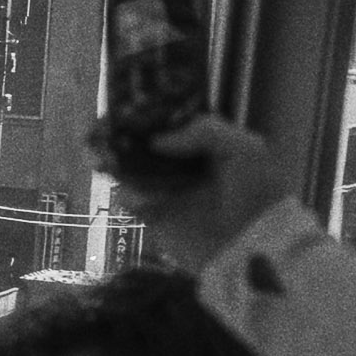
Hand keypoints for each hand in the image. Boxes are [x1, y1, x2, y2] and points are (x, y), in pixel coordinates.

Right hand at [96, 112, 289, 270]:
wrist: (252, 247)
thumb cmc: (256, 194)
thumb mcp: (245, 149)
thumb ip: (204, 131)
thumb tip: (156, 141)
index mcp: (204, 144)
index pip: (168, 121)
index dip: (146, 113)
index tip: (125, 107)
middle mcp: (181, 163)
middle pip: (142, 143)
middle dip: (119, 136)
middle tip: (99, 131)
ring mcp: (166, 189)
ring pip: (129, 169)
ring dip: (113, 162)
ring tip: (102, 160)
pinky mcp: (154, 216)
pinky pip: (130, 199)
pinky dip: (129, 194)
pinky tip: (138, 195)